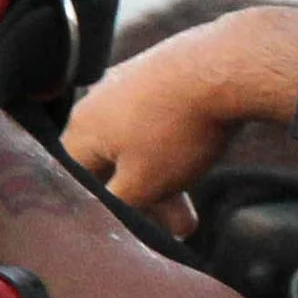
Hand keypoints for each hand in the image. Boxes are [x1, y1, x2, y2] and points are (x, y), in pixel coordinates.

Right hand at [59, 33, 237, 220]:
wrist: (224, 68)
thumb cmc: (176, 131)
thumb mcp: (142, 185)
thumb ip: (118, 207)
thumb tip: (110, 217)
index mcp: (81, 127)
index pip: (73, 179)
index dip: (98, 209)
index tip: (127, 228)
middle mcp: (98, 100)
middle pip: (111, 164)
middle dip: (145, 201)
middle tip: (175, 227)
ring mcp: (129, 81)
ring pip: (138, 144)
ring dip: (163, 180)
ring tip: (191, 210)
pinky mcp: (161, 72)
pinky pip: (158, 120)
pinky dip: (173, 148)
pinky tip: (195, 162)